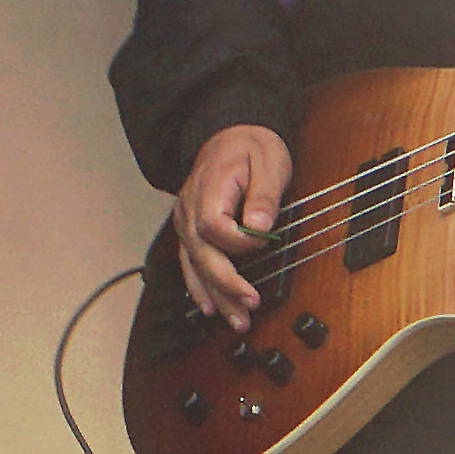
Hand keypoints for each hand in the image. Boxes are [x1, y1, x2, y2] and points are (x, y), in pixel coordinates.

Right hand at [174, 123, 292, 327]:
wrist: (231, 133)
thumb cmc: (251, 146)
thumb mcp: (268, 161)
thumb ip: (263, 195)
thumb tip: (258, 226)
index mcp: (208, 189)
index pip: (214, 227)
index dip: (238, 242)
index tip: (262, 242)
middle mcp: (189, 210)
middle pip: (201, 254)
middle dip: (226, 285)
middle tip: (250, 305)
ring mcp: (186, 222)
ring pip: (195, 265)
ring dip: (216, 295)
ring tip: (236, 320)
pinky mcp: (191, 230)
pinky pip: (190, 262)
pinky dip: (199, 287)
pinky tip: (210, 306)